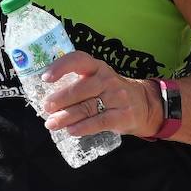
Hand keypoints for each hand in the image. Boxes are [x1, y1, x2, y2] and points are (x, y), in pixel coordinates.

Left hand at [40, 51, 160, 137]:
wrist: (145, 105)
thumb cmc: (112, 92)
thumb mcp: (99, 80)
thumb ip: (78, 85)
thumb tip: (48, 99)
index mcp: (97, 67)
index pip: (78, 60)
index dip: (60, 67)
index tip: (45, 78)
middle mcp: (107, 79)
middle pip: (79, 89)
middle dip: (59, 100)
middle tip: (46, 108)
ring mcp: (117, 97)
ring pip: (86, 107)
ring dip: (65, 117)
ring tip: (52, 124)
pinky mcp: (123, 115)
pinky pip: (99, 121)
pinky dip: (83, 127)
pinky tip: (71, 130)